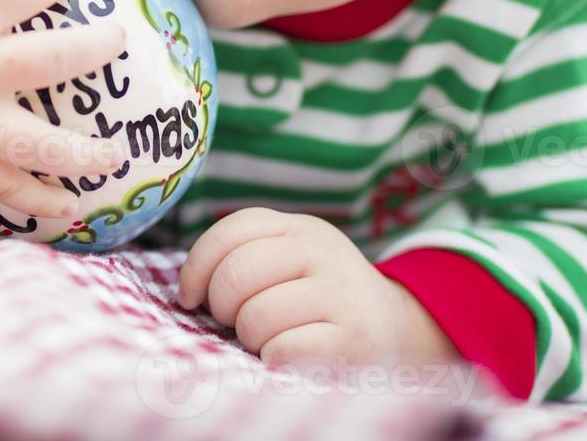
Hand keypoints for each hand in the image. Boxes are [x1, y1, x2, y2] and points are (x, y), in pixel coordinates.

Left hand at [176, 208, 457, 367]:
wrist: (399, 330)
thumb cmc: (321, 298)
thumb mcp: (291, 259)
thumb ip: (245, 255)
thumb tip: (187, 290)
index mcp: (300, 228)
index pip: (231, 231)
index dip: (197, 267)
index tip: (191, 298)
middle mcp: (323, 252)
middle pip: (236, 276)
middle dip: (221, 307)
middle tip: (234, 322)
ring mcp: (341, 294)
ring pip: (255, 317)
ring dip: (249, 338)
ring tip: (269, 339)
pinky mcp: (353, 339)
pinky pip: (282, 350)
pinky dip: (273, 359)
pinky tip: (287, 356)